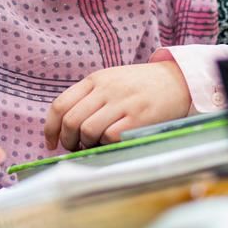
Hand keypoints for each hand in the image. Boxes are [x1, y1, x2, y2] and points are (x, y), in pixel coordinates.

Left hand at [44, 62, 190, 151]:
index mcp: (94, 80)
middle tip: (74, 148)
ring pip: (88, 130)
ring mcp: (122, 103)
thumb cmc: (139, 85)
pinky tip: (112, 143)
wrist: (177, 80)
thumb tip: (65, 128)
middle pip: (71, 120)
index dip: (51, 128)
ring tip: (94, 145)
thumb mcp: (110, 81)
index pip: (60, 105)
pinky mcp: (138, 118)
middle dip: (67, 141)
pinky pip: (111, 136)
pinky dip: (106, 145)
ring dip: (86, 145)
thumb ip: (89, 98)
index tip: (51, 142)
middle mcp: (105, 89)